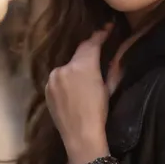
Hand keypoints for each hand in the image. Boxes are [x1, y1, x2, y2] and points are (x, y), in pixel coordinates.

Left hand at [46, 25, 112, 163]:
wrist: (80, 136)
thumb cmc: (100, 112)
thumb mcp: (110, 88)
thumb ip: (113, 67)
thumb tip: (118, 53)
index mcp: (82, 66)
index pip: (91, 43)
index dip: (101, 34)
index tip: (108, 27)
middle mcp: (64, 68)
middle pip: (79, 53)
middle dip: (89, 52)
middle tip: (100, 50)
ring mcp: (53, 78)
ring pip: (68, 65)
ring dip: (77, 66)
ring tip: (86, 75)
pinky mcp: (47, 88)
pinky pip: (59, 77)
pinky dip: (67, 78)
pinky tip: (74, 87)